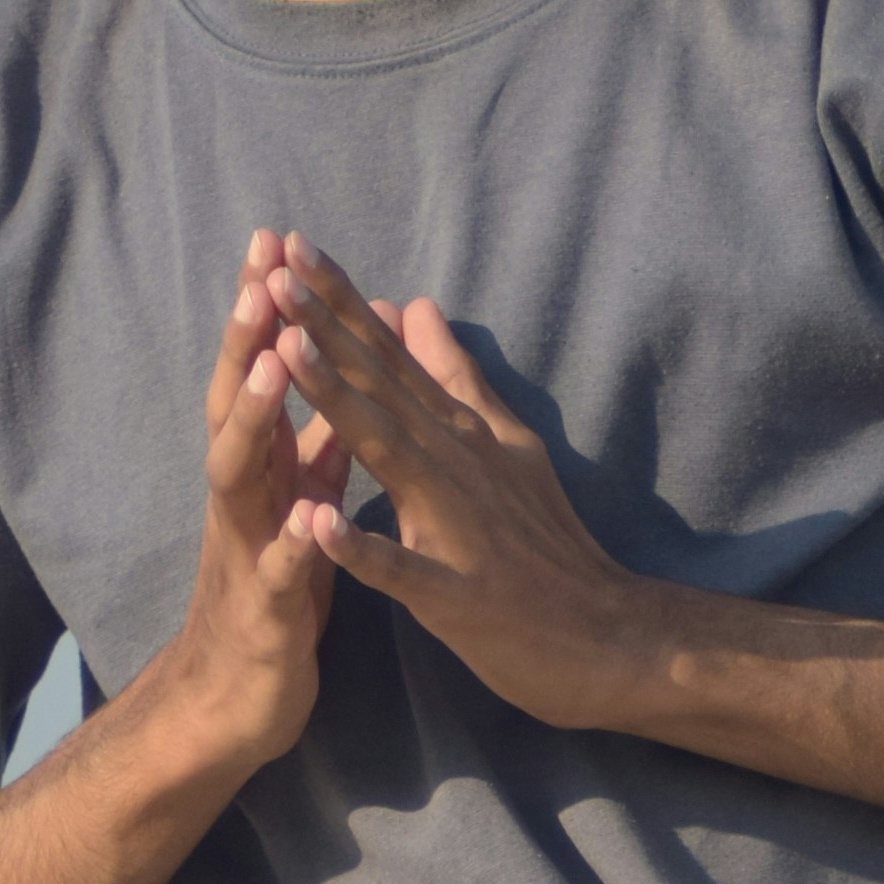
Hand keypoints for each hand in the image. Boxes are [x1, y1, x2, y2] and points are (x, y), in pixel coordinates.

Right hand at [157, 237, 342, 776]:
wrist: (234, 703)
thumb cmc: (273, 600)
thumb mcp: (295, 512)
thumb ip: (309, 452)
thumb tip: (326, 386)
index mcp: (260, 474)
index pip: (258, 377)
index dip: (266, 313)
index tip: (278, 240)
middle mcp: (242, 501)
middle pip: (236, 406)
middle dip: (246, 340)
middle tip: (261, 274)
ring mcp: (246, 553)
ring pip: (240, 477)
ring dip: (252, 421)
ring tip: (268, 369)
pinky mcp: (266, 615)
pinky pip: (277, 575)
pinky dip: (293, 546)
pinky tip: (309, 520)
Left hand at [265, 242, 660, 730]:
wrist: (607, 637)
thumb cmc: (545, 546)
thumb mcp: (507, 445)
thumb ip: (457, 378)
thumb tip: (417, 307)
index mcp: (460, 431)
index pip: (391, 355)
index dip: (343, 302)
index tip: (294, 247)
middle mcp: (457, 462)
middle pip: (381, 385)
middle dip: (327, 326)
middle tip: (276, 267)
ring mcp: (457, 525)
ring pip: (387, 453)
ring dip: (337, 400)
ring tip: (287, 350)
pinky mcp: (454, 592)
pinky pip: (402, 570)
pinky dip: (364, 547)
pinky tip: (322, 524)